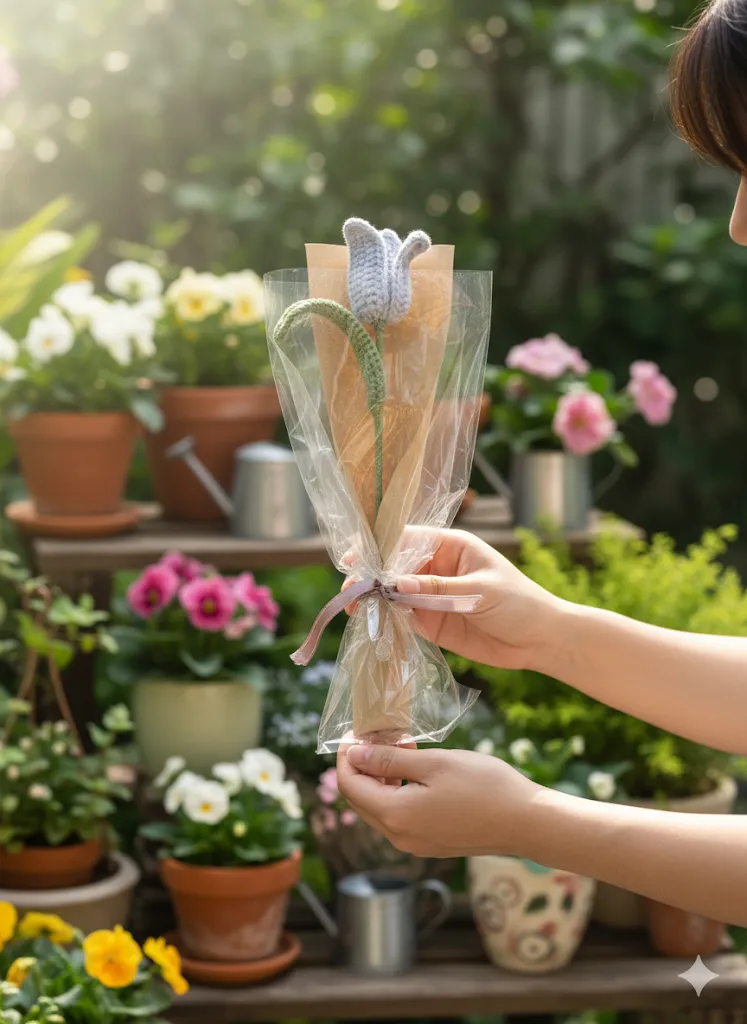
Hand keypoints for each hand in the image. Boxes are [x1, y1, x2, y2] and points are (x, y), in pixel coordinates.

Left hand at [337, 743, 538, 858]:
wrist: (526, 821)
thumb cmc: (483, 786)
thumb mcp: (433, 763)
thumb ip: (389, 759)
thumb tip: (354, 754)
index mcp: (395, 815)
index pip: (349, 785)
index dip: (346, 756)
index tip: (356, 731)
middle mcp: (398, 836)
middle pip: (360, 798)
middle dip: (362, 764)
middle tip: (381, 735)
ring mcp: (414, 843)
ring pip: (379, 807)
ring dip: (381, 776)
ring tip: (404, 746)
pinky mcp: (429, 843)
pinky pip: (398, 816)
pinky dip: (397, 790)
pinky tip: (416, 770)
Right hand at [366, 528, 564, 670]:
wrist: (540, 640)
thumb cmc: (519, 603)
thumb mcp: (479, 591)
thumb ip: (437, 589)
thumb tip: (396, 584)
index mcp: (450, 546)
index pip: (407, 540)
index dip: (379, 547)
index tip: (356, 559)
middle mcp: (436, 568)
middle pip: (393, 566)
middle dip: (371, 575)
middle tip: (351, 589)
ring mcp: (432, 596)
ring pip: (393, 593)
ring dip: (373, 599)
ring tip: (354, 607)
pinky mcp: (432, 622)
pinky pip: (403, 618)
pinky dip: (386, 620)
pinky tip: (370, 623)